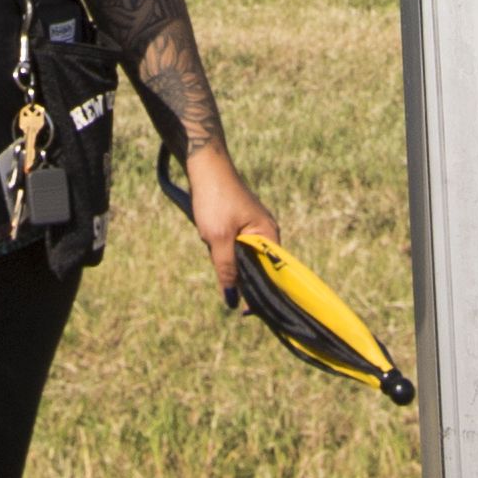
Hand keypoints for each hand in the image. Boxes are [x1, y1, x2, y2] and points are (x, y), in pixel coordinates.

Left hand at [179, 148, 283, 303]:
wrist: (204, 164)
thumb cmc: (215, 198)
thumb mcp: (218, 238)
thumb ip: (226, 270)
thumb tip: (233, 302)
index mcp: (269, 236)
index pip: (273, 274)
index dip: (261, 295)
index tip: (247, 313)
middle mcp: (266, 233)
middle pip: (258, 268)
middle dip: (242, 278)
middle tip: (228, 292)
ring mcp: (253, 228)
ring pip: (244, 258)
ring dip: (230, 263)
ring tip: (216, 250)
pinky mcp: (240, 223)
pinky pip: (236, 247)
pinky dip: (225, 251)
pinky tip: (211, 243)